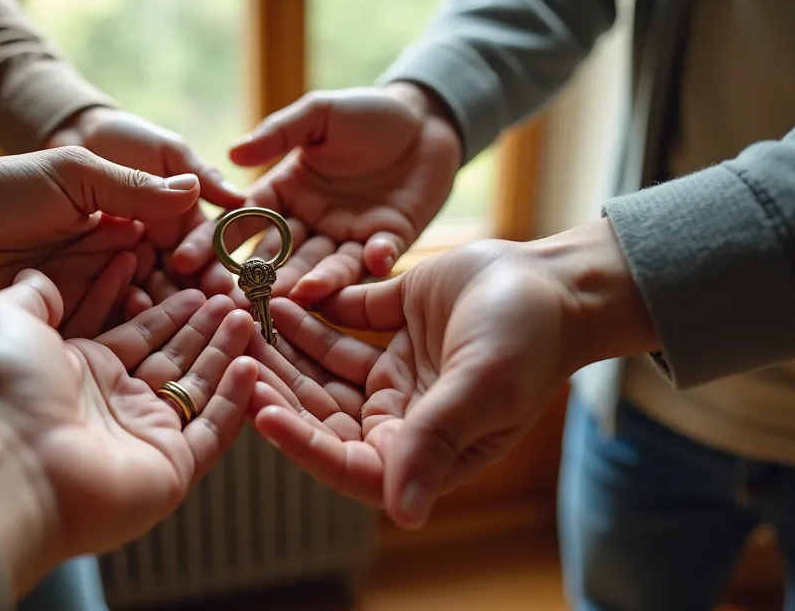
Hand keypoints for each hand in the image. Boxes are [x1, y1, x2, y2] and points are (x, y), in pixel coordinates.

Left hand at [0, 271, 259, 598]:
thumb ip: (33, 293)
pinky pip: (211, 431)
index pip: (129, 331)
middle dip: (198, 325)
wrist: (1, 463)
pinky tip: (249, 363)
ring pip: (195, 388)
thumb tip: (41, 271)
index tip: (183, 275)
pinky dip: (234, 400)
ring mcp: (140, 438)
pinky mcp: (168, 469)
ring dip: (221, 353)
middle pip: (168, 358)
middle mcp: (109, 405)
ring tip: (245, 315)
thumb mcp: (3, 316)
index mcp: (74, 369)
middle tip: (228, 295)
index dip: (158, 304)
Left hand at [47, 107, 246, 314]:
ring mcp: (91, 286)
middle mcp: (112, 249)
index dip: (203, 243)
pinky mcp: (70, 320)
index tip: (228, 258)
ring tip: (199, 318)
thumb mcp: (74, 175)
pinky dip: (133, 330)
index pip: (174, 227)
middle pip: (167, 270)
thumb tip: (196, 190)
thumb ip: (134, 186)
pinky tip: (154, 333)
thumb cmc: (3, 190)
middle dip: (195, 283)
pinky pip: (111, 328)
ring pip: (144, 301)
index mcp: (119, 208)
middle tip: (225, 300)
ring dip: (170, 308)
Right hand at [171, 82, 461, 304]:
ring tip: (300, 293)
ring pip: (325, 265)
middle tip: (237, 300)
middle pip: (280, 256)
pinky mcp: (389, 240)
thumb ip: (278, 134)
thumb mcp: (317, 114)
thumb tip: (232, 153)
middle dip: (259, 278)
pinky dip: (375, 259)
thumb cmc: (365, 113)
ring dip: (314, 280)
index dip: (215, 241)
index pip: (242, 222)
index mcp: (285, 193)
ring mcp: (348, 236)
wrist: (425, 119)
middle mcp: (311, 223)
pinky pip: (379, 255)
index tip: (185, 260)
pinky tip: (371, 260)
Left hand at [249, 221, 658, 528]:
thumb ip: (436, 442)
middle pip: (320, 410)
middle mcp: (400, 416)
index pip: (345, 460)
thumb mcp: (482, 389)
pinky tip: (277, 292)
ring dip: (283, 346)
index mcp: (421, 448)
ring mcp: (392, 371)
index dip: (300, 443)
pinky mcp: (390, 326)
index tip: (259, 413)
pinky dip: (308, 310)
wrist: (560, 280)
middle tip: (235, 353)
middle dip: (277, 384)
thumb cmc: (531, 340)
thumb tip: (404, 514)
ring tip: (244, 316)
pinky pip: (338, 321)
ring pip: (320, 366)